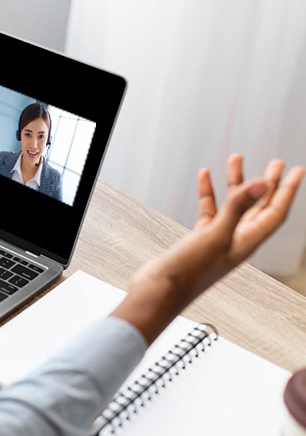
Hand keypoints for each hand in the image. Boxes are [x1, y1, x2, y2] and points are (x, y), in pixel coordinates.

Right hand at [112, 154, 303, 342]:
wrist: (159, 292)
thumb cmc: (188, 273)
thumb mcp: (215, 236)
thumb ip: (238, 208)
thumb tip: (263, 183)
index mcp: (247, 242)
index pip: (275, 212)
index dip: (288, 190)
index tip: (297, 170)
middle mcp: (236, 240)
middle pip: (259, 207)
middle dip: (268, 185)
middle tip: (277, 164)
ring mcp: (217, 239)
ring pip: (233, 206)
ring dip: (236, 183)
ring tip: (237, 160)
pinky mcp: (198, 239)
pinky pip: (209, 211)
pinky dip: (208, 193)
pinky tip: (205, 178)